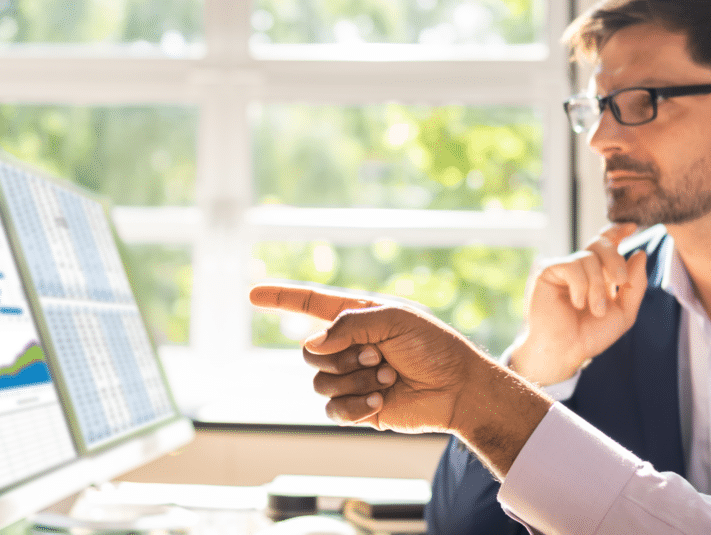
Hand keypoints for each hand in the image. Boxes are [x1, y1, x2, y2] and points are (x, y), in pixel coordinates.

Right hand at [249, 284, 550, 474]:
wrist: (458, 389)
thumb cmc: (434, 347)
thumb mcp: (395, 318)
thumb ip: (349, 323)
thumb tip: (313, 344)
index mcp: (358, 317)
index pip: (311, 304)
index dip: (281, 298)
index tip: (252, 294)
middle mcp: (349, 346)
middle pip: (309, 352)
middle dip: (343, 356)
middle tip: (379, 356)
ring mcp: (351, 378)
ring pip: (319, 382)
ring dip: (356, 380)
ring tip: (389, 378)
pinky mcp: (357, 407)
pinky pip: (332, 409)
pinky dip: (355, 405)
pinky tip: (380, 402)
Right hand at [510, 223, 648, 384]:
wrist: (566, 351)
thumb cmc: (591, 335)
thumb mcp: (624, 312)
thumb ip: (636, 284)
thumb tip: (640, 253)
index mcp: (598, 274)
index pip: (608, 244)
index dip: (618, 231)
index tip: (632, 227)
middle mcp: (581, 268)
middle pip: (601, 243)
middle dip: (615, 259)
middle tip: (620, 281)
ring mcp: (564, 268)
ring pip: (588, 258)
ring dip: (598, 286)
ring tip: (595, 309)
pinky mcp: (548, 271)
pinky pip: (572, 265)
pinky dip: (581, 286)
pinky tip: (577, 303)